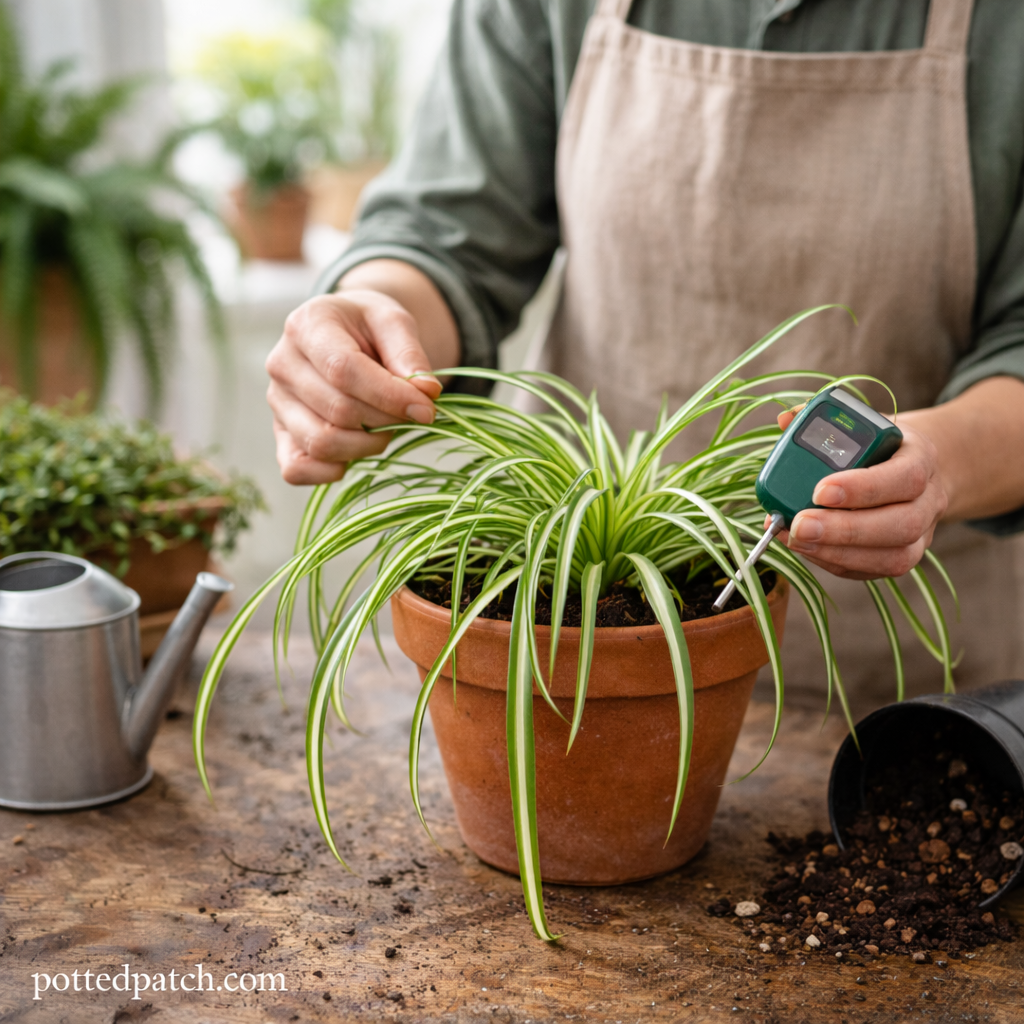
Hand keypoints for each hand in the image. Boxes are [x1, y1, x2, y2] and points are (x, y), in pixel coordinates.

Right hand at [266, 289, 440, 484]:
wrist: (346, 335)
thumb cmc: (369, 328)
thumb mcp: (395, 323)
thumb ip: (410, 355)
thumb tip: (426, 392)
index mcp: (307, 326)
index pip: (343, 370)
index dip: (389, 396)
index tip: (426, 409)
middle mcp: (282, 365)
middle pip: (337, 411)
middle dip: (385, 420)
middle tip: (408, 415)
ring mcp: (277, 403)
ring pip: (321, 442)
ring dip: (366, 445)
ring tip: (384, 427)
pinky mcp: (280, 435)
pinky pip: (297, 469)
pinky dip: (332, 471)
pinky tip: (357, 450)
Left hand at [770, 405, 948, 579]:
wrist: (915, 469)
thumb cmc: (879, 446)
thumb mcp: (863, 424)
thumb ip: (826, 422)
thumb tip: (786, 418)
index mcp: (922, 458)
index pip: (905, 477)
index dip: (863, 488)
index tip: (819, 490)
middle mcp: (929, 500)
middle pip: (901, 524)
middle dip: (845, 530)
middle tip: (800, 525)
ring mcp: (921, 535)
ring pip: (893, 557)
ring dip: (837, 553)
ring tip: (795, 539)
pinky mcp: (902, 557)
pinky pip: (873, 571)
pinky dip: (834, 564)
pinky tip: (805, 549)